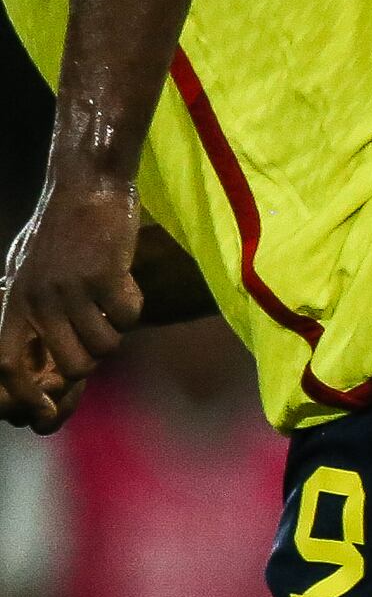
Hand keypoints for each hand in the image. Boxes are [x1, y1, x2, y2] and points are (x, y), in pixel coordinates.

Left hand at [0, 175, 145, 429]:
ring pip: (103, 347)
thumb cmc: (61, 232)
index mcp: (14, 302)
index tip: (47, 414)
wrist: (87, 183)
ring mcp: (71, 288)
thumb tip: (49, 373)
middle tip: (98, 333)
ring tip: (108, 300)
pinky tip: (123, 279)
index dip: (23, 397)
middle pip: (70, 366)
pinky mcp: (105, 274)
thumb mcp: (30, 275)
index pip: (5, 366)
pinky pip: (128, 316)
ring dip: (114, 330)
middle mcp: (37, 299)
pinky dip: (133, 303)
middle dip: (91, 359)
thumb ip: (33, 318)